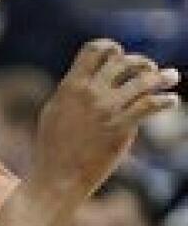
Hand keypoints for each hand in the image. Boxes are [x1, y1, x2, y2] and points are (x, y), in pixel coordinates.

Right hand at [35, 40, 180, 194]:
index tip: (119, 55)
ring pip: (143, 81)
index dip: (110, 47)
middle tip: (149, 71)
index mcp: (71, 86)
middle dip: (141, 62)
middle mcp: (90, 93)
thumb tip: (82, 80)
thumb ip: (70, 92)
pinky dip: (165, 101)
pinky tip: (172, 102)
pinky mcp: (121, 127)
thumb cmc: (53, 149)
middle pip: (123, 61)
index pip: (94, 50)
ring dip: (162, 77)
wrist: (58, 178)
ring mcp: (107, 109)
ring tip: (172, 77)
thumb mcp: (53, 112)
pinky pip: (150, 105)